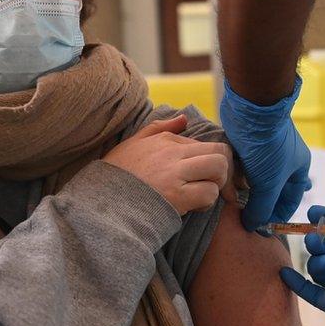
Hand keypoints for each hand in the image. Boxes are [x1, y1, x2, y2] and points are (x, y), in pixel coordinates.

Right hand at [104, 115, 230, 214]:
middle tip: (212, 184)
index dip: (208, 161)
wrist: (102, 201)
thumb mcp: (134, 143)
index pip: (204, 144)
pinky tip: (192, 207)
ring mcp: (175, 173)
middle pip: (220, 151)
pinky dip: (206, 203)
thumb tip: (184, 118)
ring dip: (216, 185)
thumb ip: (160, 128)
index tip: (199, 176)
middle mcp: (173, 152)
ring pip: (218, 168)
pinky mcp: (177, 196)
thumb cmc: (118, 175)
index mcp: (165, 139)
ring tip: (201, 195)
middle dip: (222, 169)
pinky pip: (209, 193)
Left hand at [219, 77, 310, 230]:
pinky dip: (235, 175)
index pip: (290, 202)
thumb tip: (253, 225)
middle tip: (244, 216)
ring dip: (245, 190)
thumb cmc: (268, 147)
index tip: (258, 228)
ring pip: (255, 178)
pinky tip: (226, 182)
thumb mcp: (269, 183)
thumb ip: (262, 208)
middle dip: (258, 203)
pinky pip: (242, 165)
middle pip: (272, 191)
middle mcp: (285, 160)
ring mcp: (266, 151)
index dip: (275, 217)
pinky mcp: (248, 143)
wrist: (253, 107)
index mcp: (298, 169)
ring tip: (232, 201)